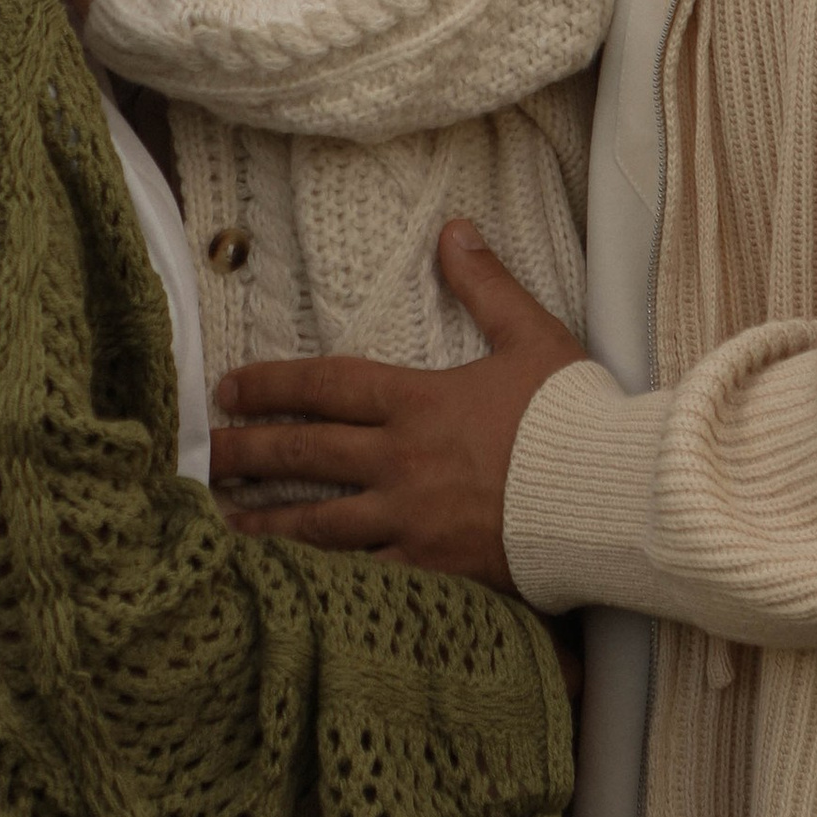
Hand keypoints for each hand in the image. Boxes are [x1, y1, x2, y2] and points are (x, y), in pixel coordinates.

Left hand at [208, 223, 586, 589]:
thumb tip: (454, 230)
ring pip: (320, 525)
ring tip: (224, 523)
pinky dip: (321, 582)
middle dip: (248, 451)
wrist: (613, 495)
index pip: (326, 386)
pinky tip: (291, 586)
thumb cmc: (575, 415)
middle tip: (202, 454)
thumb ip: (486, 284)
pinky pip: (363, 578)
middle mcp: (402, 462)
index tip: (228, 388)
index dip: (271, 385)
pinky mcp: (434, 572)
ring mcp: (412, 522)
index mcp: (418, 402)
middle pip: (306, 453)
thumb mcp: (533, 336)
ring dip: (267, 522)